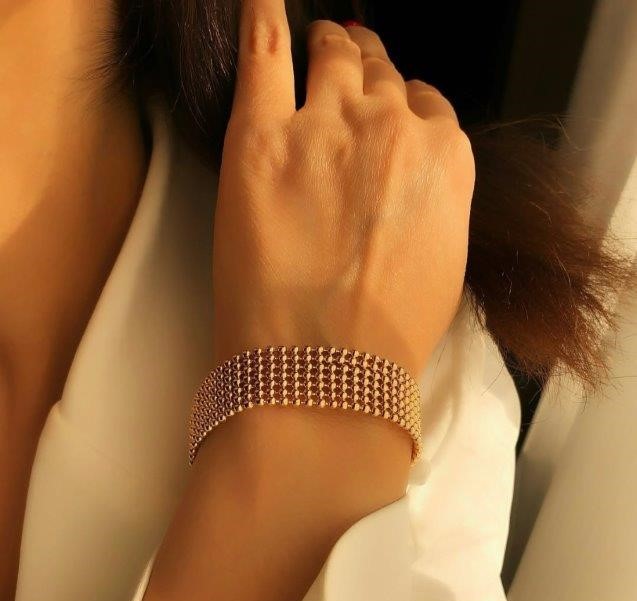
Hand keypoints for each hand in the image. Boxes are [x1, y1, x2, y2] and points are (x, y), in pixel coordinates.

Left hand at [211, 3, 474, 376]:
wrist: (329, 372)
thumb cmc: (386, 340)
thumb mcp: (441, 269)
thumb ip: (432, 210)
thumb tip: (411, 191)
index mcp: (448, 163)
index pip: (427, 108)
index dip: (403, 108)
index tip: (386, 112)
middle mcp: (394, 129)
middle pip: (380, 78)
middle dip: (367, 70)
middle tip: (349, 63)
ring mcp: (326, 127)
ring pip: (333, 58)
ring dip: (328, 45)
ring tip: (318, 38)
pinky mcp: (262, 139)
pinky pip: (265, 51)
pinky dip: (262, 18)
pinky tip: (262, 2)